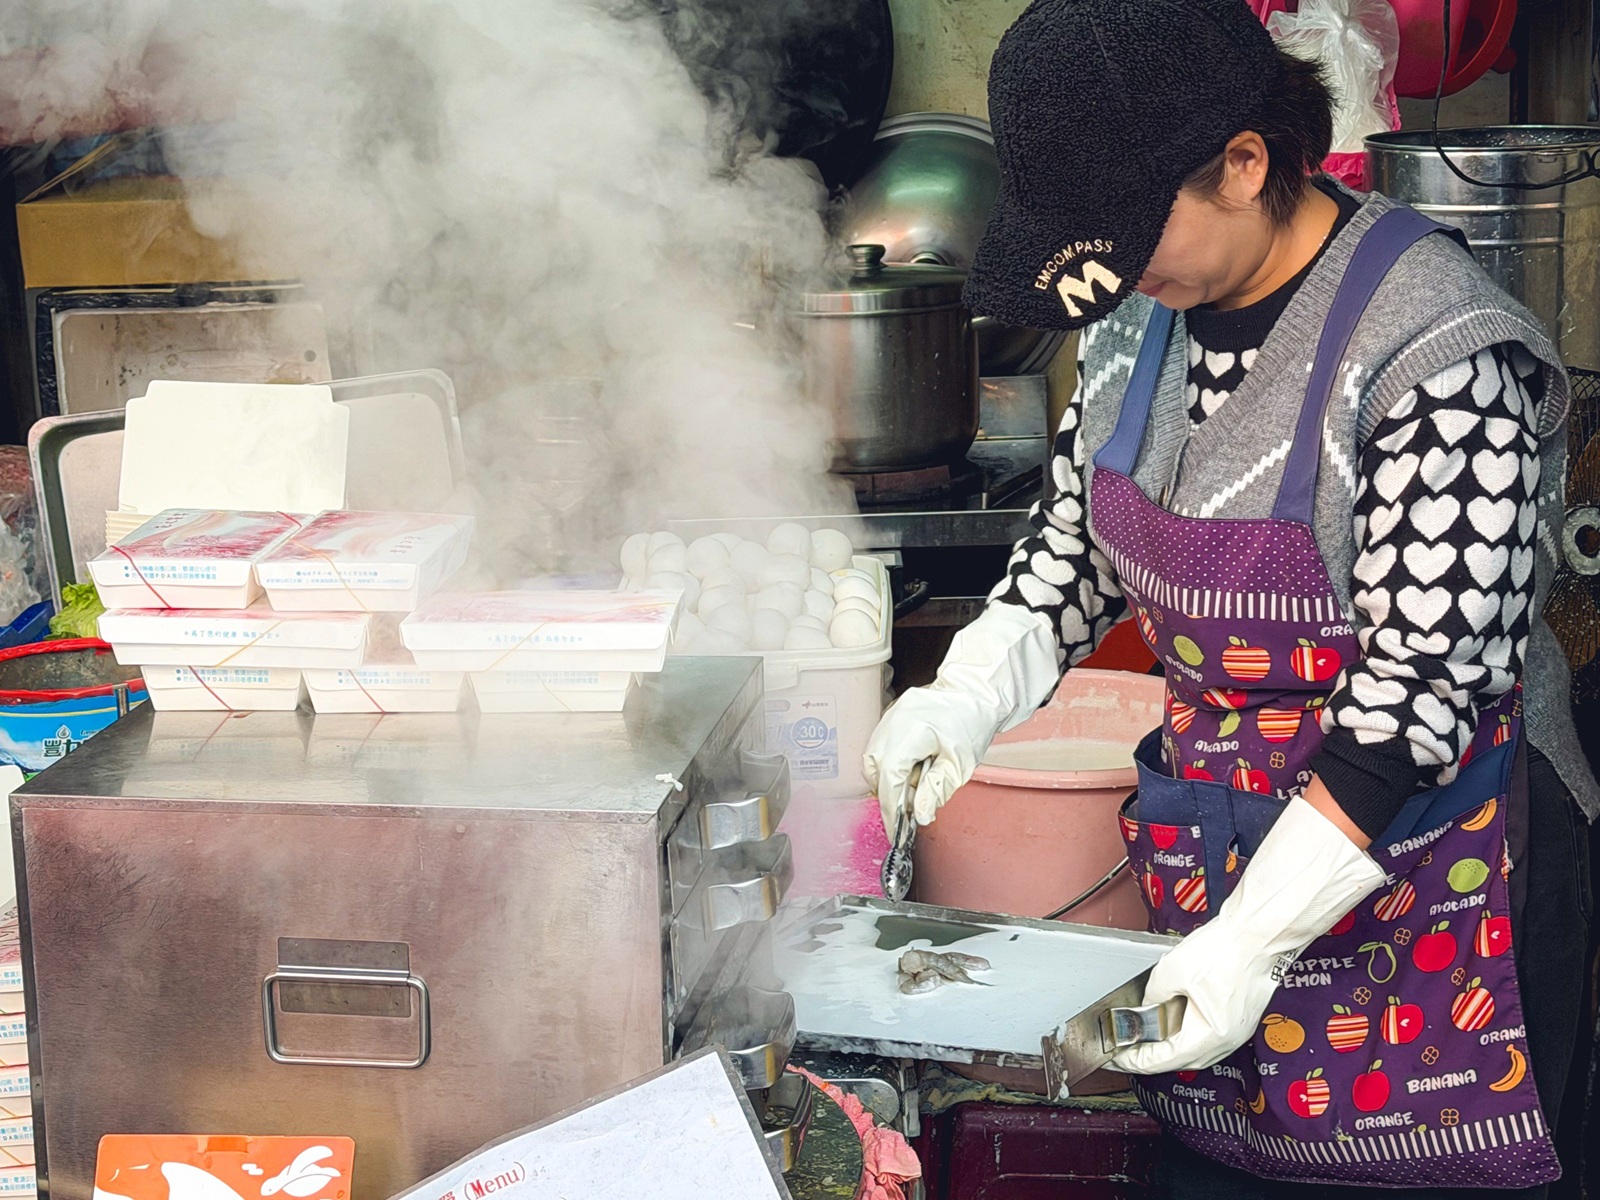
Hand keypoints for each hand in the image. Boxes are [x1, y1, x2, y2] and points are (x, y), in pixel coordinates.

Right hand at [862, 603, 1060, 836]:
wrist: (976, 692)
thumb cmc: (972, 723)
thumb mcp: (959, 765)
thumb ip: (935, 792)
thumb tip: (918, 816)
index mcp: (909, 733)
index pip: (889, 779)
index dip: (891, 808)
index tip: (896, 829)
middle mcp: (891, 723)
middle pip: (875, 770)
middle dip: (891, 792)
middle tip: (912, 805)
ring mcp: (888, 718)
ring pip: (874, 760)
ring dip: (890, 778)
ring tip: (918, 780)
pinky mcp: (890, 717)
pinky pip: (881, 747)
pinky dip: (892, 763)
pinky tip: (914, 765)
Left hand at [1114, 797, 1385, 1073]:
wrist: (1260, 934)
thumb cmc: (1224, 950)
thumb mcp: (1172, 972)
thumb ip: (1153, 997)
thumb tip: (1145, 1008)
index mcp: (1208, 1036)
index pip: (1163, 1060)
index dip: (1135, 1060)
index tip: (1115, 1058)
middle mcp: (1226, 1042)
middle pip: (1181, 1059)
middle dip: (1151, 1055)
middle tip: (1126, 1047)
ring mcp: (1236, 1032)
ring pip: (1195, 1049)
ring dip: (1169, 1045)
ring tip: (1145, 1036)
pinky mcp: (1240, 1019)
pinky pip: (1208, 1035)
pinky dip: (1187, 1033)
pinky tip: (1173, 1020)